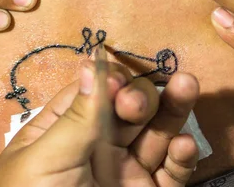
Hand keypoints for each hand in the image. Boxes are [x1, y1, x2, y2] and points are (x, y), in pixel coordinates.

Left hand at [0, 65, 199, 186]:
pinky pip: (173, 172)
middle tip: (134, 107)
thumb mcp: (45, 162)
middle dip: (139, 96)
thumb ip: (76, 116)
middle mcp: (99, 148)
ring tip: (188, 84)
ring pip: (157, 132)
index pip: (94, 91)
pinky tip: (183, 145)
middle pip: (129, 106)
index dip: (109, 79)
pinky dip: (183, 156)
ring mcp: (128, 172)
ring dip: (174, 107)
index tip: (116, 82)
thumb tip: (92, 60)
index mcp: (65, 132)